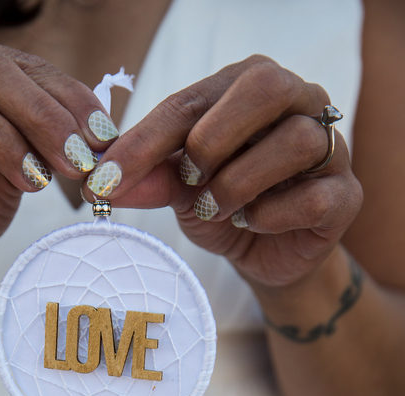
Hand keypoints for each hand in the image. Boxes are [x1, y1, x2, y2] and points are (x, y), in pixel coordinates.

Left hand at [84, 56, 362, 287]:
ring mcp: (330, 147)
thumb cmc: (224, 206)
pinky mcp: (345, 195)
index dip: (145, 141)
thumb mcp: (180, 190)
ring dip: (240, 183)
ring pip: (297, 141)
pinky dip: (271, 215)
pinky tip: (253, 223)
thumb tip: (103, 184)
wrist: (265, 255)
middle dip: (212, 139)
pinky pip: (313, 196)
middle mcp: (298, 102)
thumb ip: (149, 178)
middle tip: (190, 180)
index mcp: (248, 87)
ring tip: (218, 209)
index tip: (107, 178)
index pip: (193, 100)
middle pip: (265, 86)